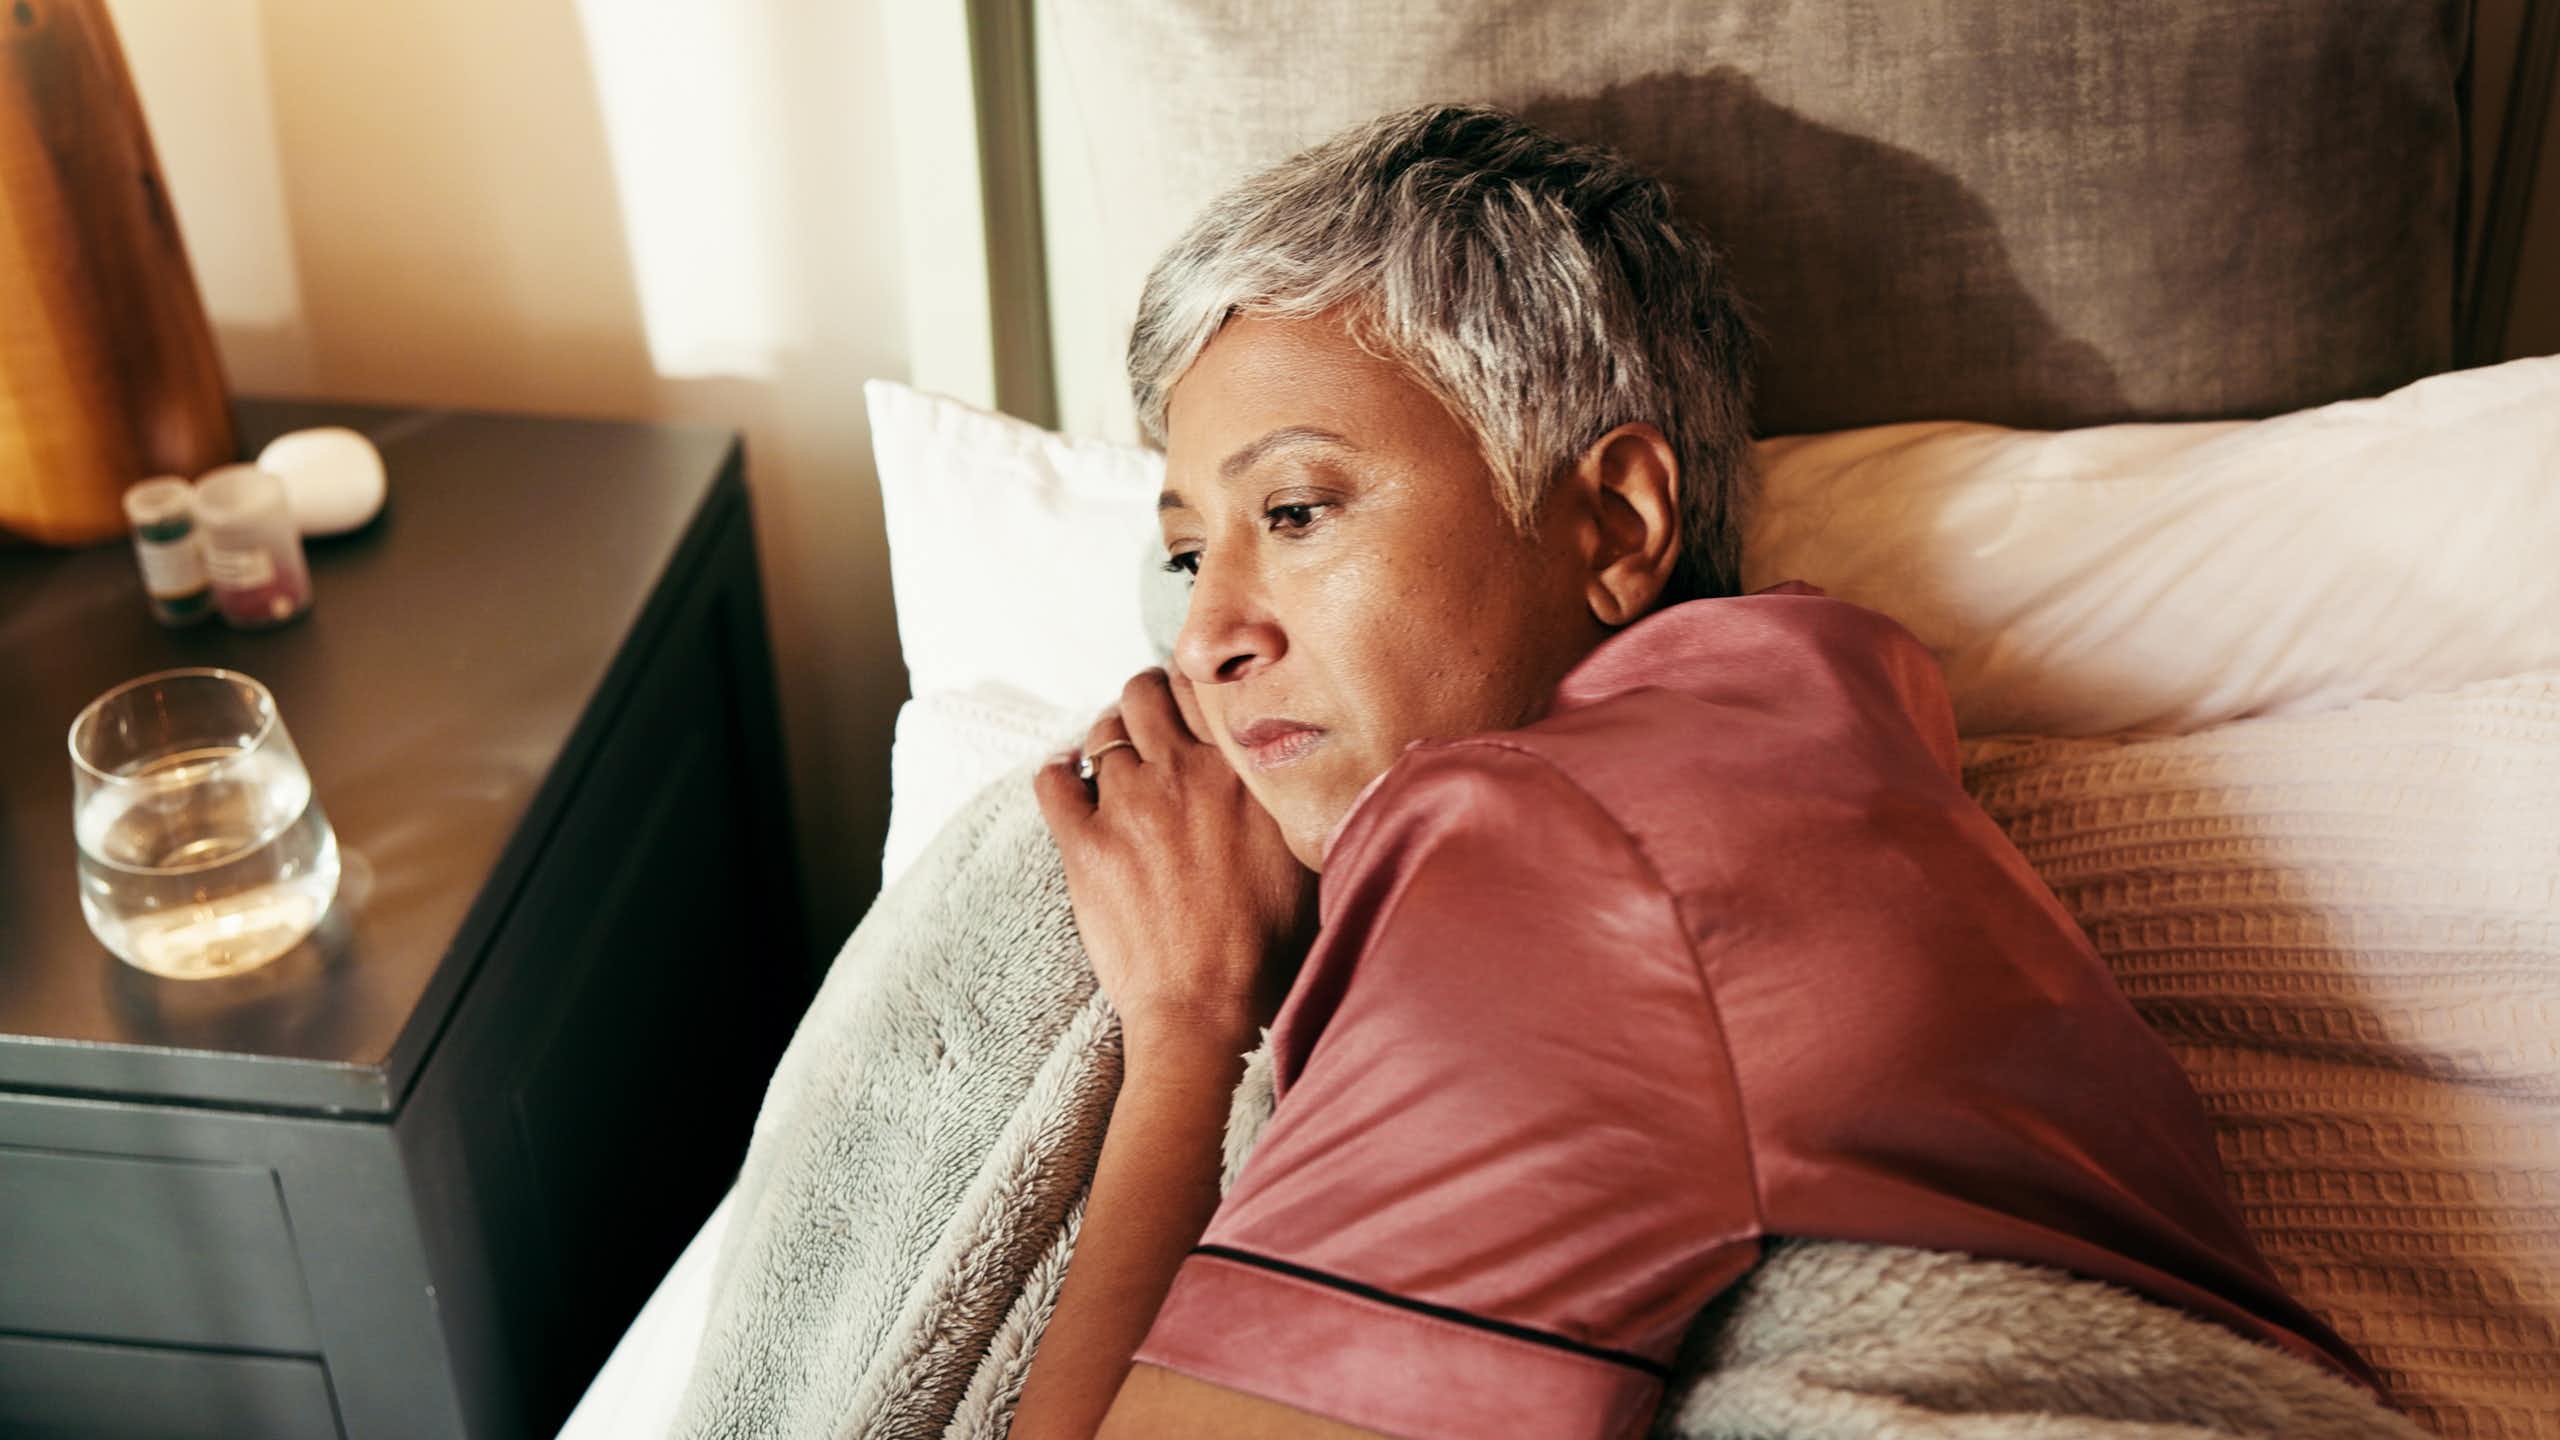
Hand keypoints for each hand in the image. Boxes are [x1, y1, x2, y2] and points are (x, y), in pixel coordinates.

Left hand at [1033, 667, 1316, 1051]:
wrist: (1208, 1010)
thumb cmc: (1266, 947)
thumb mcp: (1302, 856)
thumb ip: (1289, 797)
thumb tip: (1291, 765)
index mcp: (1242, 771)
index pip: (1205, 687)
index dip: (1194, 687)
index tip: (1191, 702)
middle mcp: (1184, 773)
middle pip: (1146, 692)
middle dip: (1144, 699)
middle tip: (1148, 723)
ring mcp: (1129, 806)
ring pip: (1102, 731)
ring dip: (1106, 738)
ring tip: (1114, 760)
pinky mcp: (1084, 844)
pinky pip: (1053, 779)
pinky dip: (1058, 771)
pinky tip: (1069, 781)